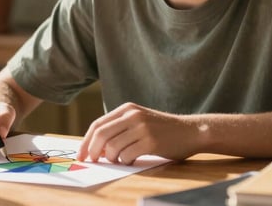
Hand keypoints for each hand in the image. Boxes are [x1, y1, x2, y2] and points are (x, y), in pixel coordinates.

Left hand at [77, 102, 199, 164]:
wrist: (190, 131)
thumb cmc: (162, 130)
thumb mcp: (139, 120)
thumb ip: (119, 128)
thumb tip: (95, 147)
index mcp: (127, 108)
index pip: (98, 125)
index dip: (86, 141)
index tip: (81, 154)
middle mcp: (133, 115)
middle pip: (101, 135)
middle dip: (93, 151)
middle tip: (93, 162)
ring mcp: (142, 128)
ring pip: (112, 147)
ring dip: (112, 159)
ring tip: (120, 159)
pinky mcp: (151, 141)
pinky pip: (127, 155)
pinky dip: (125, 162)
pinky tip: (132, 160)